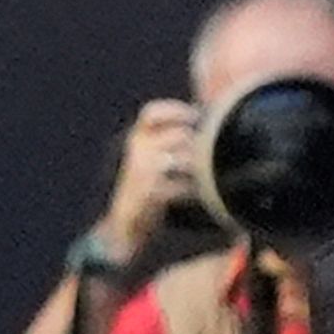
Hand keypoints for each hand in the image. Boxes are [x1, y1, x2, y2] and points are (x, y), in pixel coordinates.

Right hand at [98, 98, 203, 262]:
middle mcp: (136, 149)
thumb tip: (204, 121)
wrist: (125, 223)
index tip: (196, 115)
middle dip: (197, 145)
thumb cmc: (146, 187)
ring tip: (204, 177)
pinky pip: (181, 186)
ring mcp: (141, 171)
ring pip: (182, 159)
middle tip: (208, 155)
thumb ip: (170, 138)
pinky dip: (192, 190)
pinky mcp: (149, 193)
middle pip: (179, 135)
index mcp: (137, 137)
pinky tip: (196, 195)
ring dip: (198, 168)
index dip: (176, 110)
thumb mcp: (151, 156)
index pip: (152, 113)